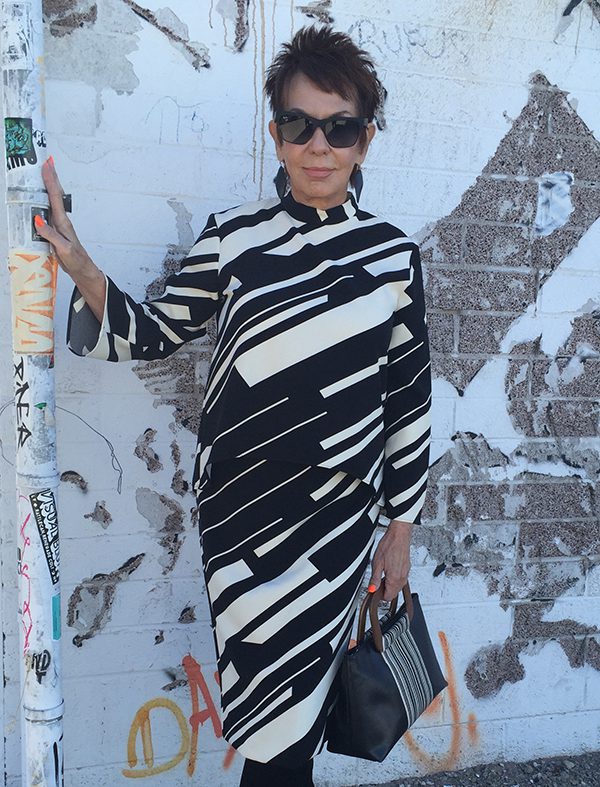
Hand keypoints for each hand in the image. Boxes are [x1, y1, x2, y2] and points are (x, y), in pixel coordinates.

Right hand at [35, 156, 90, 276]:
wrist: (82, 270)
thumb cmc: (75, 260)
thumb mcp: (63, 249)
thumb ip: (51, 235)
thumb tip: (38, 219)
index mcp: (63, 223)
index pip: (55, 197)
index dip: (50, 180)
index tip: (47, 165)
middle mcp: (61, 220)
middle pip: (55, 193)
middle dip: (51, 176)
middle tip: (47, 160)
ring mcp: (59, 224)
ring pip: (52, 200)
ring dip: (48, 185)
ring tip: (44, 171)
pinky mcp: (56, 230)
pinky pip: (49, 210)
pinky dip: (45, 199)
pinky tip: (41, 196)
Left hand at [368, 520, 412, 601]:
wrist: (399, 535)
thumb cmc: (388, 546)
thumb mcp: (377, 563)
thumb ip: (375, 579)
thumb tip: (372, 589)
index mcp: (394, 579)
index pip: (388, 597)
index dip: (380, 595)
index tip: (375, 589)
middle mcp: (402, 578)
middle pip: (394, 593)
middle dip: (385, 590)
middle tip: (377, 580)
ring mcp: (406, 573)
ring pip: (398, 587)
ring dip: (390, 584)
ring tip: (383, 573)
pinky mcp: (407, 568)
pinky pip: (401, 579)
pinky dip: (395, 578)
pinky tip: (389, 569)